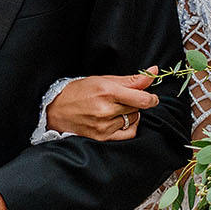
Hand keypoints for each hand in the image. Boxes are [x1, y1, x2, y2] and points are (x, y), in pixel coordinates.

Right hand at [46, 71, 160, 139]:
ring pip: (134, 120)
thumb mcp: (103, 80)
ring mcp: (104, 126)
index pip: (141, 98)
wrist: (56, 110)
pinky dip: (128, 127)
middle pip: (138, 108)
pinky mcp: (102, 137)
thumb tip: (154, 72)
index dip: (151, 97)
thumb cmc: (79, 92)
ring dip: (130, 114)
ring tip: (115, 109)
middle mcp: (106, 110)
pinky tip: (118, 121)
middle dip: (134, 103)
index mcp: (107, 91)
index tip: (152, 97)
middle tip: (121, 99)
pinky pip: (128, 133)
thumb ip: (131, 79)